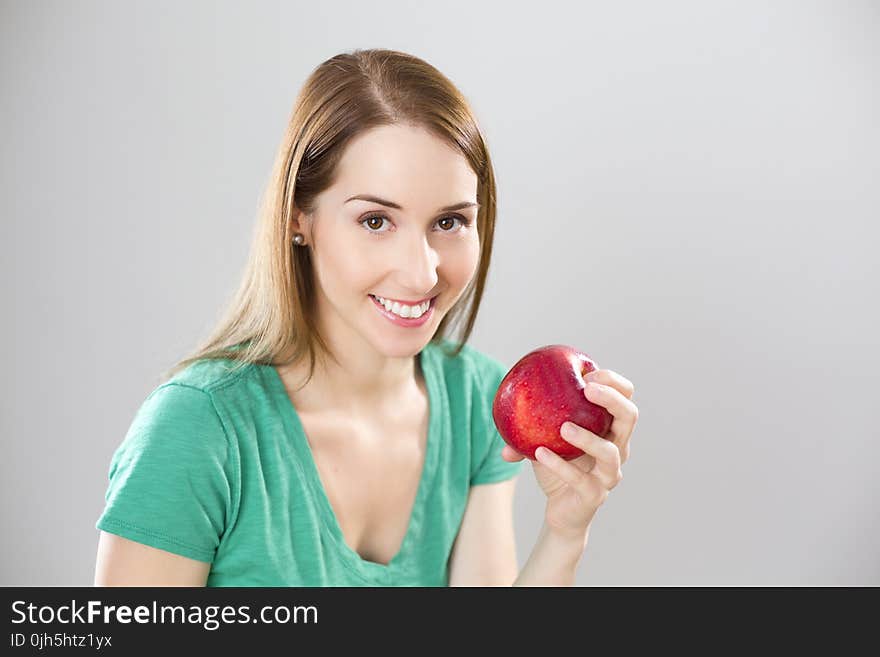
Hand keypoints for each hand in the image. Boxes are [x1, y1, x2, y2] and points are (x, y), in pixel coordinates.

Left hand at [501, 368, 638, 536]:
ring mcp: (609, 473)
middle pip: (629, 417)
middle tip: (586, 389)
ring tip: (564, 427)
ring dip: (588, 437)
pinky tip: (540, 453)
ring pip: (611, 452)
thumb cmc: (557, 467)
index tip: (588, 374)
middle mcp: (618, 448)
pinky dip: (560, 465)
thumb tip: (506, 402)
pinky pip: (581, 479)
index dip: (614, 383)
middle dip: (611, 399)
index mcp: (610, 429)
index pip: (626, 398)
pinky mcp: (595, 495)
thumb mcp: (545, 438)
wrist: (560, 510)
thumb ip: (529, 422)